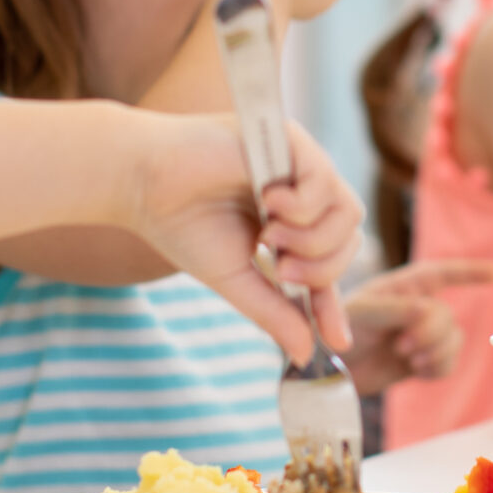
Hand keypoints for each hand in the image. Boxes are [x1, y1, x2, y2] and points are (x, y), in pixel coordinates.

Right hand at [129, 114, 362, 361]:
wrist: (142, 182)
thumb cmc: (181, 225)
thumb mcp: (235, 278)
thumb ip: (273, 311)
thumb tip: (304, 353)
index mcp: (290, 222)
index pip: (329, 263)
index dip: (333, 301)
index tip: (337, 340)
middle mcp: (302, 190)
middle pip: (349, 237)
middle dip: (320, 267)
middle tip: (279, 268)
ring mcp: (300, 164)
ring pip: (348, 212)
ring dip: (312, 238)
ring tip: (268, 234)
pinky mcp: (291, 138)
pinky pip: (326, 180)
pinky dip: (303, 204)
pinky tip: (267, 201)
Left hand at [339, 259, 492, 393]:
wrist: (328, 370)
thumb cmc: (337, 330)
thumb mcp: (361, 313)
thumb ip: (395, 309)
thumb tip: (429, 310)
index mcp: (402, 287)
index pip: (442, 273)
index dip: (471, 272)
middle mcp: (417, 308)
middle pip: (447, 315)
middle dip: (431, 333)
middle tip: (403, 346)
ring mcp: (421, 336)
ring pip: (454, 340)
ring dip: (435, 352)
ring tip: (408, 359)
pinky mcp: (421, 362)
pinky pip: (448, 364)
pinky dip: (435, 369)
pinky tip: (415, 370)